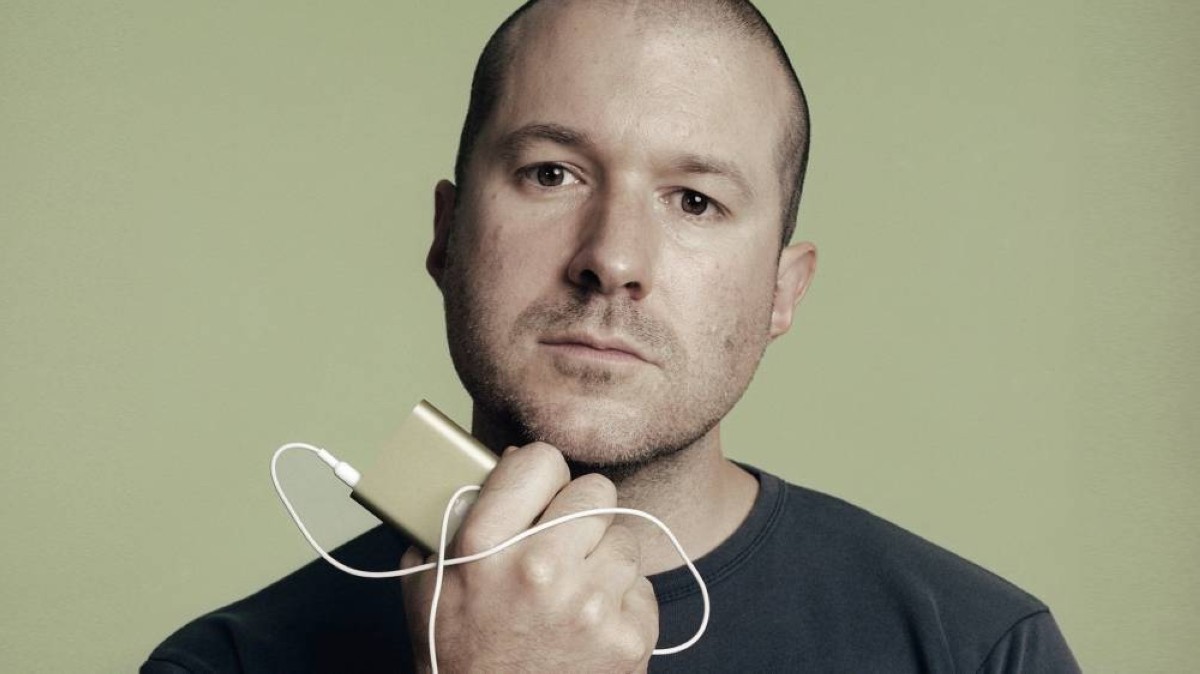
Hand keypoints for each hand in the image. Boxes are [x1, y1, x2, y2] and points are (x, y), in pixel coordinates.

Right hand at [400, 441, 658, 672]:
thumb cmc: (458, 655)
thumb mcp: (429, 582)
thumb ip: (454, 517)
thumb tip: (499, 460)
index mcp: (485, 547)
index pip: (541, 460)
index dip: (540, 473)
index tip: (538, 489)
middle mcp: (542, 569)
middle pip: (596, 491)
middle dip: (579, 512)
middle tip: (561, 541)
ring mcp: (591, 605)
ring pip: (624, 539)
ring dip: (602, 560)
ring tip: (570, 593)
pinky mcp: (629, 638)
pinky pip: (641, 586)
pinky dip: (620, 602)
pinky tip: (587, 624)